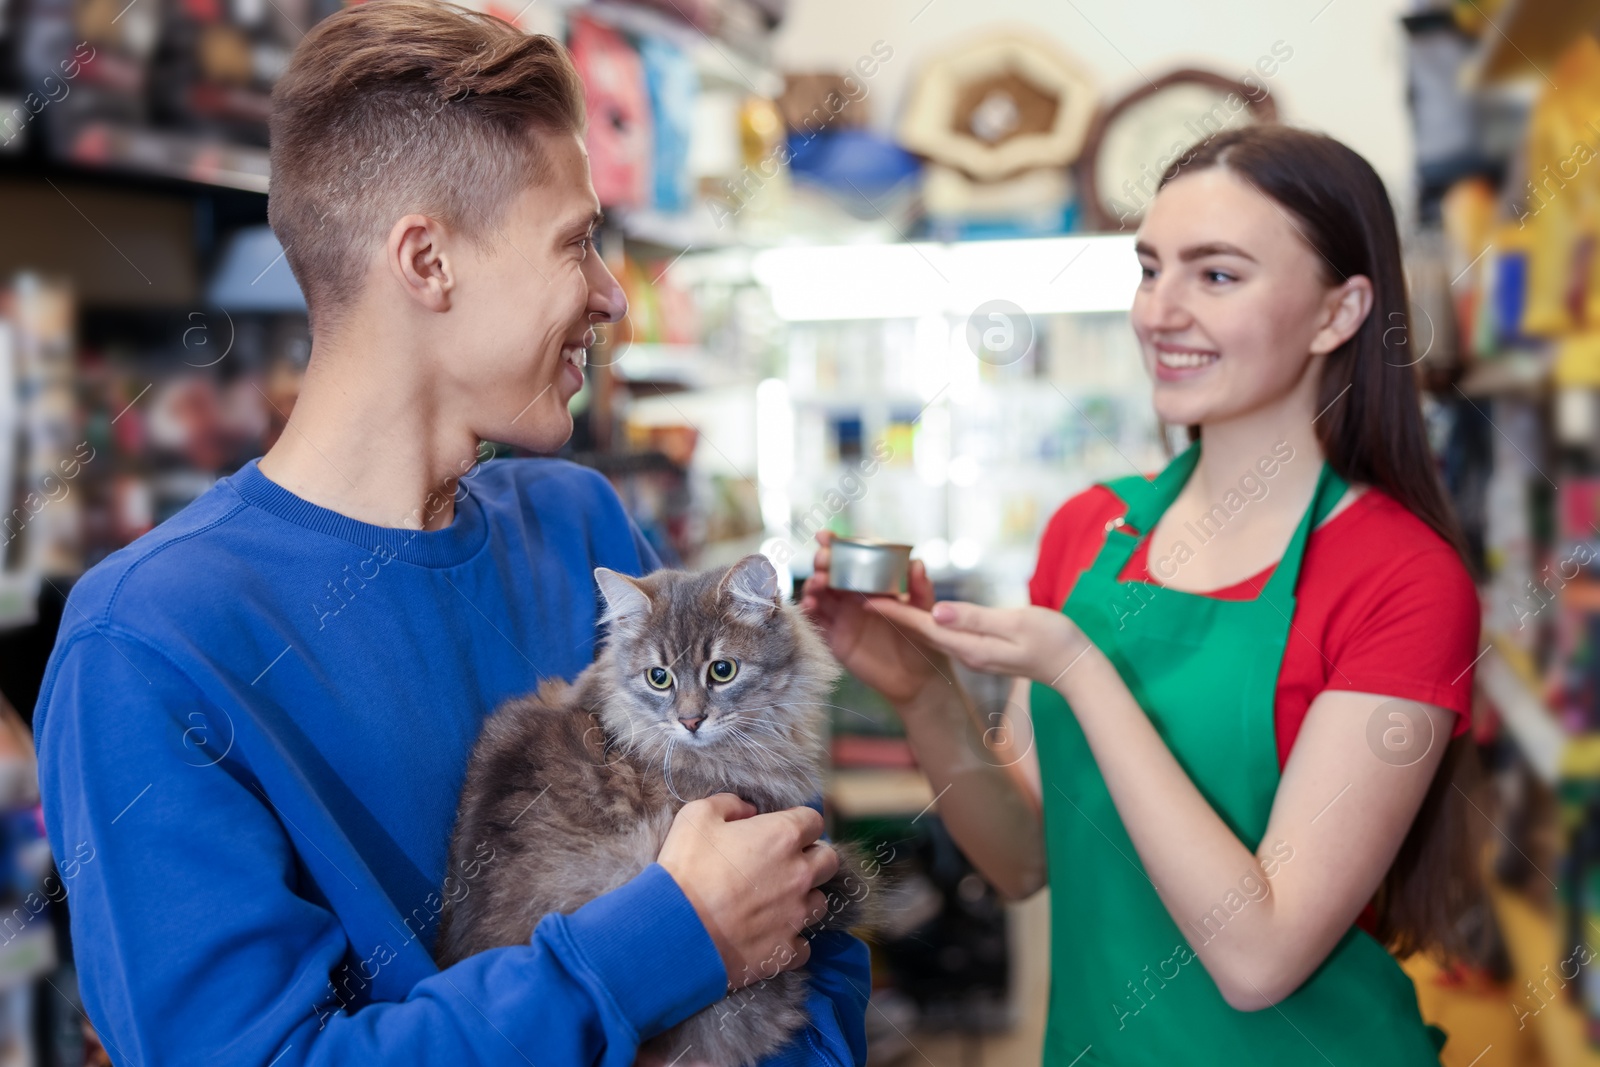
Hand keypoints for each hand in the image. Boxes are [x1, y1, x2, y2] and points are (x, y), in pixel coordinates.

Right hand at [657, 793, 837, 989]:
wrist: (674, 932)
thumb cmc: (685, 870)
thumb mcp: (696, 817)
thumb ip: (729, 804)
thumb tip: (748, 810)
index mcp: (782, 836)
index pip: (814, 820)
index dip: (798, 823)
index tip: (781, 832)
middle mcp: (799, 874)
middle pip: (829, 860)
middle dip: (813, 858)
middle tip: (785, 864)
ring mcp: (796, 914)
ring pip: (820, 903)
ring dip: (804, 899)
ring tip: (777, 903)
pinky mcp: (786, 950)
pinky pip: (803, 945)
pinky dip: (790, 940)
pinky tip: (770, 936)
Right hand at [798, 530, 951, 705]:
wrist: (915, 678)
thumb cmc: (922, 638)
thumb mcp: (924, 611)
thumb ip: (920, 588)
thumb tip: (917, 563)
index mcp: (873, 582)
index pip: (852, 556)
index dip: (837, 544)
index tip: (826, 536)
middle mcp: (854, 595)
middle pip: (830, 571)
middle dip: (822, 562)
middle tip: (823, 560)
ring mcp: (842, 615)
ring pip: (819, 593)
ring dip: (813, 584)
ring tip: (819, 583)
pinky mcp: (835, 637)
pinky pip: (817, 620)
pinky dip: (810, 610)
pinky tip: (811, 605)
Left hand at [863, 598, 1092, 689]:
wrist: (1076, 666)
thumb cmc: (1053, 641)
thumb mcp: (1016, 623)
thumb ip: (976, 618)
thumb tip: (938, 611)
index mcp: (970, 646)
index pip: (923, 626)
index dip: (894, 612)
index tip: (866, 599)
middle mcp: (966, 652)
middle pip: (921, 630)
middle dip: (892, 613)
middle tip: (864, 593)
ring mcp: (974, 653)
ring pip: (931, 632)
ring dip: (906, 616)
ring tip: (881, 597)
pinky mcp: (982, 649)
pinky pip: (946, 633)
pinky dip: (927, 619)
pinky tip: (919, 609)